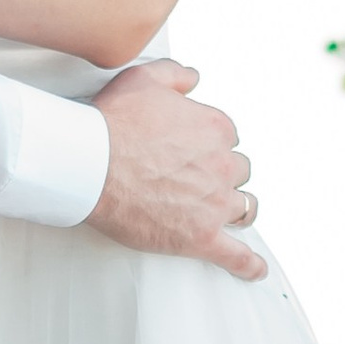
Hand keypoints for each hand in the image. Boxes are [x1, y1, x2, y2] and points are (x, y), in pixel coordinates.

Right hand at [86, 61, 266, 283]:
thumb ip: (175, 74)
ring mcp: (214, 203)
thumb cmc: (111, 123)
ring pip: (243, 208)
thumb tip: (194, 78)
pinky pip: (236, 256)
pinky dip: (248, 264)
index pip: (228, 137)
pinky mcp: (200, 237)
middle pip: (238, 172)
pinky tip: (254, 269)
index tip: (193, 151)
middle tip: (196, 180)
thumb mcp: (143, 78)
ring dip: (234, 209)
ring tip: (221, 213)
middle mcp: (221, 165)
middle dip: (222, 175)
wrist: (90, 164)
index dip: (210, 145)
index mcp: (214, 128)